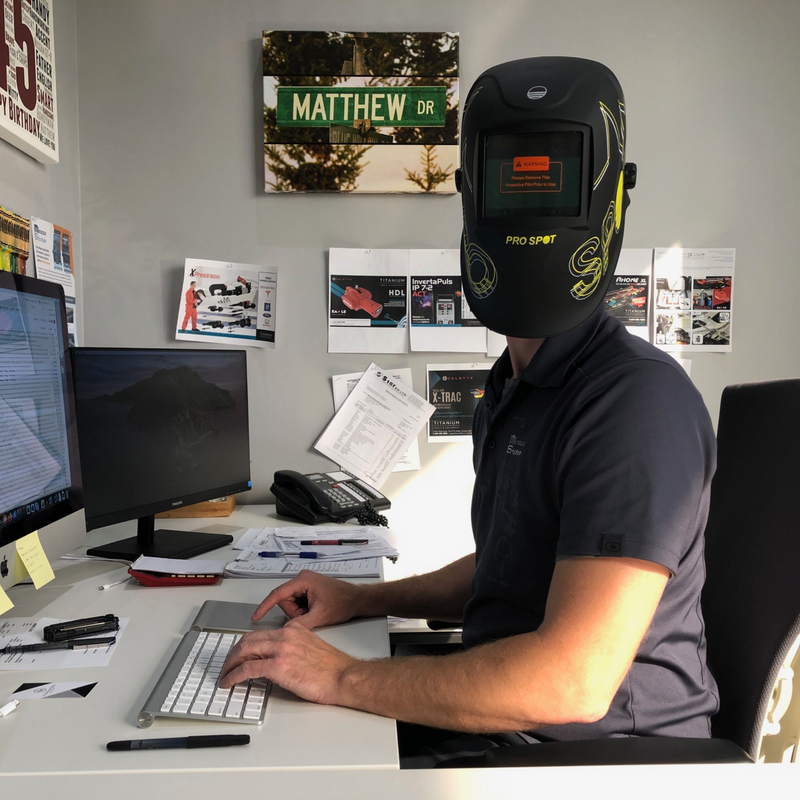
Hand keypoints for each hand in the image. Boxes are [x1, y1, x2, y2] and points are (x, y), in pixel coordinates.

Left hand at [218, 621, 354, 704]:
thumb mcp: (311, 648)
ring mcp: (281, 649)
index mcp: (293, 629)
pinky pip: (247, 669)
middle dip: (234, 653)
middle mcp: (285, 635)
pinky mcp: (277, 666)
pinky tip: (229, 682)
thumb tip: (277, 659)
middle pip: (248, 639)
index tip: (240, 655)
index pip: (261, 634)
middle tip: (227, 665)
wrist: (343, 677)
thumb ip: (293, 647)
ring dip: (230, 664)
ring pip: (244, 650)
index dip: (246, 646)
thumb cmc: (333, 668)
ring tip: (225, 675)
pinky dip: (233, 675)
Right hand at [251, 570, 364, 629]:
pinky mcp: (307, 589)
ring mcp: (304, 584)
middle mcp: (302, 579)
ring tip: (314, 613)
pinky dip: (303, 610)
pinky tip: (314, 611)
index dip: (265, 606)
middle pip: (284, 601)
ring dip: (299, 612)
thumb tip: (284, 632)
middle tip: (310, 615)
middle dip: (295, 612)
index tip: (255, 617)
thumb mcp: (320, 616)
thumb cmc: (342, 603)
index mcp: (303, 580)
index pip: (278, 594)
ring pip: (290, 603)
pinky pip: (297, 603)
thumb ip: (300, 624)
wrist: (357, 600)